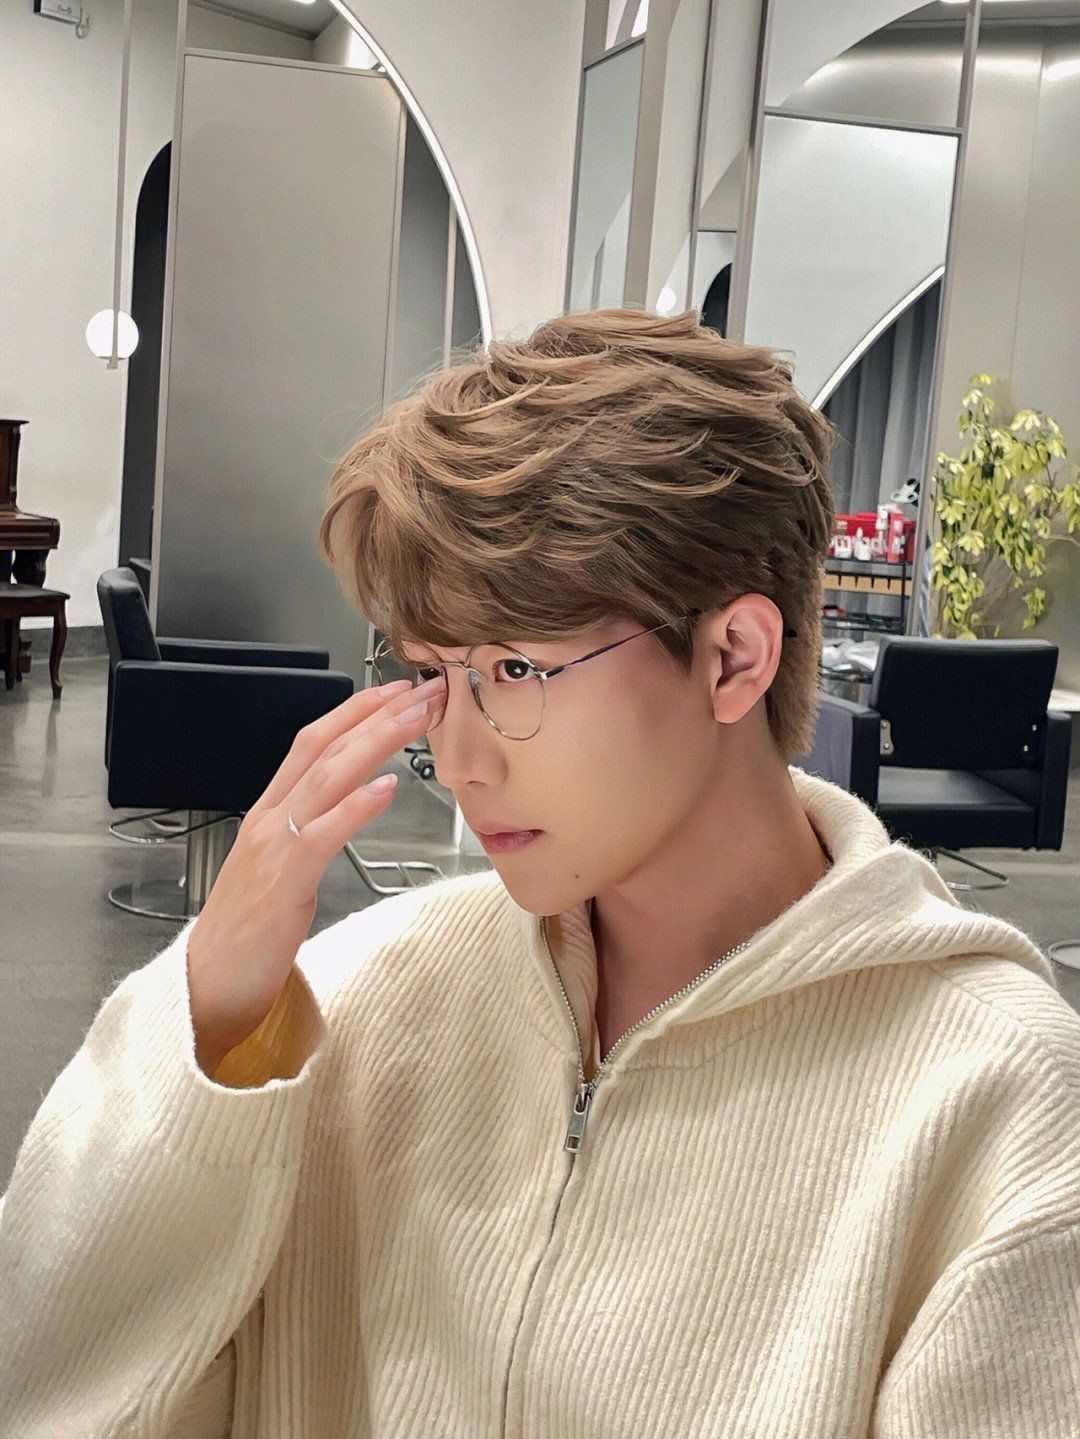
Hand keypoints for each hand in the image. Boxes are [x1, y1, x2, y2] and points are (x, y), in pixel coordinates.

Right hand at [186, 673, 446, 1071]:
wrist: (208, 983)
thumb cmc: (249, 930)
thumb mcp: (281, 865)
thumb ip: (310, 828)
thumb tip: (356, 800)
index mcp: (269, 812)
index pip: (311, 742)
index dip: (353, 711)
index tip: (393, 691)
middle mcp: (269, 818)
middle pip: (324, 748)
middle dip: (374, 714)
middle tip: (420, 691)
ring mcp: (274, 845)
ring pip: (327, 777)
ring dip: (375, 742)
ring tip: (414, 719)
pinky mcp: (284, 880)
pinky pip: (324, 833)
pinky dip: (357, 806)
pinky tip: (387, 788)